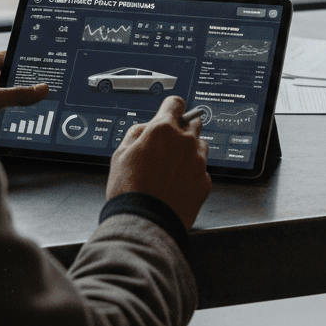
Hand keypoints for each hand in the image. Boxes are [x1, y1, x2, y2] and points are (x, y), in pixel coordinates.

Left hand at [0, 50, 47, 127]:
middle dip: (24, 81)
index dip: (17, 55)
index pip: (1, 58)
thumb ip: (17, 94)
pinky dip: (15, 118)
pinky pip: (4, 117)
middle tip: (44, 82)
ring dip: (20, 102)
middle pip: (7, 79)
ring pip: (7, 99)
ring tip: (40, 102)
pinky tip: (25, 122)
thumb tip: (41, 89)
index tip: (34, 57)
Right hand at [106, 96, 210, 229]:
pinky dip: (192, 173)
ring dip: (189, 151)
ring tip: (171, 168)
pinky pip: (201, 169)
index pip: (175, 103)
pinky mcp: (205, 181)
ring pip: (200, 146)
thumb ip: (137, 133)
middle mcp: (185, 141)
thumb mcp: (120, 153)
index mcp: (163, 129)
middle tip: (167, 145)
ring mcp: (198, 161)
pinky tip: (177, 184)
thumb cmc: (129, 190)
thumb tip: (147, 128)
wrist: (145, 222)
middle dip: (181, 130)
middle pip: (192, 123)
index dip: (170, 108)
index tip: (169, 114)